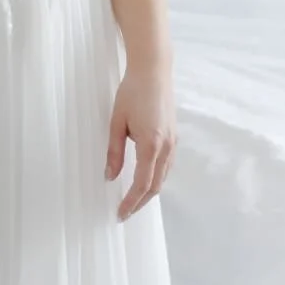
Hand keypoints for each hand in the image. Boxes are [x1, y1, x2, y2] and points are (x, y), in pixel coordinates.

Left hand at [106, 59, 176, 221]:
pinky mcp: (174, 136)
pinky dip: (156, 178)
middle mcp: (166, 147)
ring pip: (164, 177)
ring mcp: (173, 142)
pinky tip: (146, 179)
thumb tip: (109, 177)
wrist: (154, 70)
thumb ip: (114, 152)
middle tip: (124, 213)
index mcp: (151, 144)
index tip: (120, 214)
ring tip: (133, 200)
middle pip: (156, 186)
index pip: (141, 184)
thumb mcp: (117, 122)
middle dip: (140, 203)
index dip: (130, 202)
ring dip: (149, 192)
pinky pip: (167, 166)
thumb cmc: (132, 92)